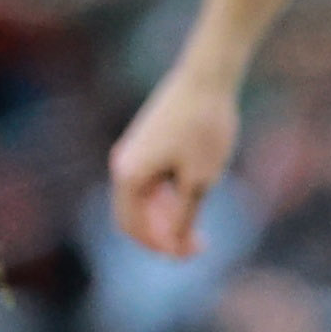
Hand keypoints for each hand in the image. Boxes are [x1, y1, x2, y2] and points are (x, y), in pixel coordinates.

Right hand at [109, 63, 240, 260]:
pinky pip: (151, 180)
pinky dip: (168, 196)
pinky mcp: (146, 142)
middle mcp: (122, 164)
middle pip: (134, 215)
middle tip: (200, 246)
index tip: (193, 254)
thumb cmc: (205, 128)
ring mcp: (132, 151)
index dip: (161, 247)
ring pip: (143, 198)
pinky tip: (195, 199)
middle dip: (164, 235)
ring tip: (200, 226)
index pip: (133, 227)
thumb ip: (183, 216)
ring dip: (167, 216)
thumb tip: (173, 244)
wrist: (207, 77)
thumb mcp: (200, 180)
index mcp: (128, 176)